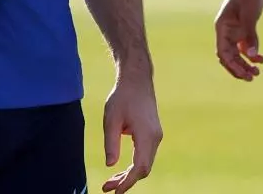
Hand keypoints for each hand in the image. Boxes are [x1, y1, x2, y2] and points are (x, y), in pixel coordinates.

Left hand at [101, 72, 162, 192]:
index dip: (128, 182)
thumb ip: (111, 143)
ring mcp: (156, 136)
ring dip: (129, 174)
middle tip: (107, 188)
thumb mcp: (111, 119)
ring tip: (110, 182)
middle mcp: (155, 138)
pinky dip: (134, 165)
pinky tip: (120, 170)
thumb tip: (110, 165)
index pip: (140, 167)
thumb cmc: (122, 96)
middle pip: (144, 169)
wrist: (137, 79)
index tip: (115, 192)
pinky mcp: (153, 134)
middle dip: (126, 181)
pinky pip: (145, 156)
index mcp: (146, 135)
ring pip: (145, 164)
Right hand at [214, 0, 262, 80]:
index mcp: (222, 28)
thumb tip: (251, 57)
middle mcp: (227, 31)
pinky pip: (246, 46)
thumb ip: (250, 36)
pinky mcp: (245, 27)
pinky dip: (252, 54)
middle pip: (229, 56)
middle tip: (252, 78)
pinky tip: (262, 59)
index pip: (223, 52)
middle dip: (239, 68)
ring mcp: (236, 30)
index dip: (232, 66)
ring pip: (237, 53)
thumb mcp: (249, 15)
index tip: (244, 75)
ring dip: (245, 64)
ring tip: (257, 73)